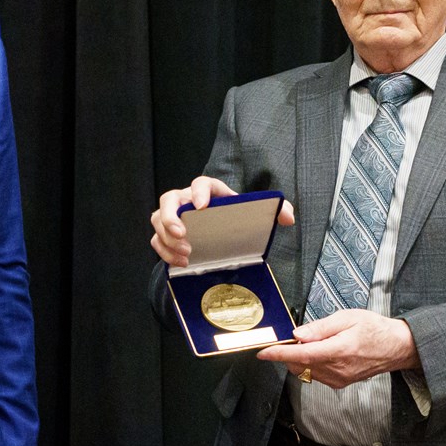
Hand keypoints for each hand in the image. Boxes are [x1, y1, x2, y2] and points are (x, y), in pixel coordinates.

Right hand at [150, 176, 294, 267]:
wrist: (221, 231)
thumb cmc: (235, 219)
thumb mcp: (255, 214)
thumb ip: (276, 211)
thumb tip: (288, 217)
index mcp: (211, 191)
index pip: (201, 182)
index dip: (199, 191)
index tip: (202, 205)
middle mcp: (187, 199)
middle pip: (169, 198)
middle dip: (171, 215)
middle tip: (183, 233)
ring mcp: (174, 216)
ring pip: (158, 218)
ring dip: (167, 237)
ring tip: (186, 253)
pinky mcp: (167, 234)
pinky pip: (156, 239)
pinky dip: (164, 251)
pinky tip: (180, 262)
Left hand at [256, 310, 419, 388]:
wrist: (396, 347)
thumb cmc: (375, 329)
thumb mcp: (347, 318)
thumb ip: (320, 328)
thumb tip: (298, 335)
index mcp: (339, 350)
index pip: (302, 356)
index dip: (280, 354)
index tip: (264, 352)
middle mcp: (337, 369)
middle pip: (300, 364)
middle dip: (292, 351)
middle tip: (302, 336)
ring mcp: (338, 379)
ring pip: (306, 370)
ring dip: (304, 358)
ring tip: (320, 342)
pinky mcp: (340, 383)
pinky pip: (316, 374)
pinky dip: (313, 364)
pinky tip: (326, 352)